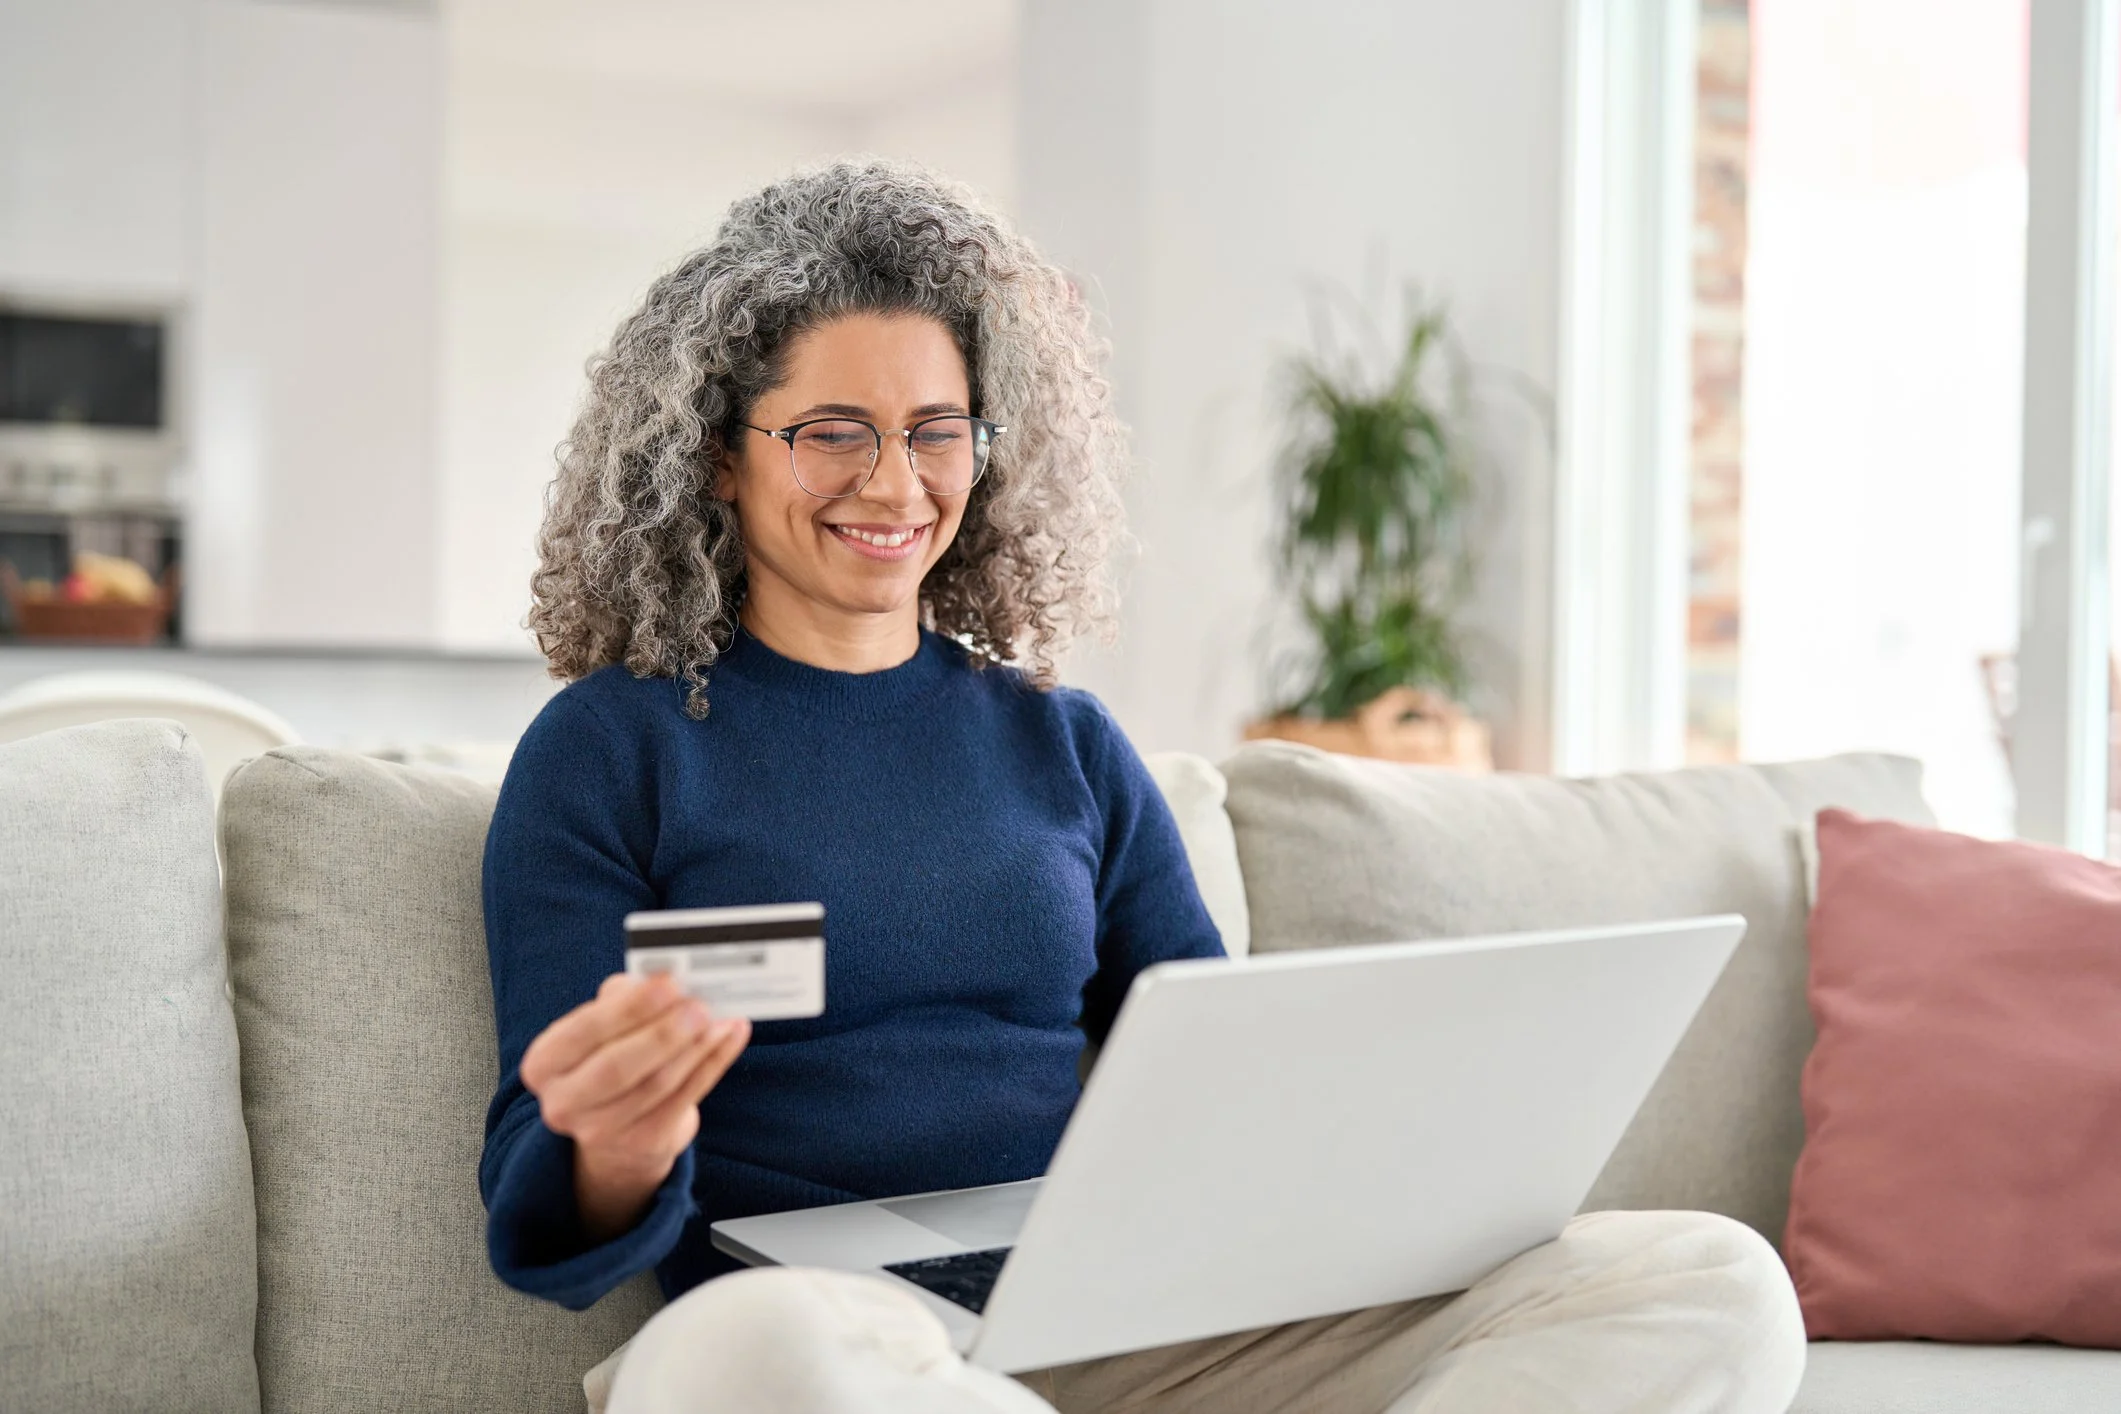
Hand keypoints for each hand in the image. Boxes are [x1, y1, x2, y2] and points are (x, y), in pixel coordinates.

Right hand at [518, 972, 749, 1240]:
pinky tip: (731, 1035)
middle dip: (662, 1034)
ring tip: (721, 1018)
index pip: (585, 1032)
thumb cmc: (612, 1053)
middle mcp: (563, 1103)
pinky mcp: (643, 1143)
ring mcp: (600, 1131)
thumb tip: (663, 977)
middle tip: (699, 1006)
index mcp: (545, 1063)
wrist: (617, 1126)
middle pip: (617, 1068)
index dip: (629, 1008)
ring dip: (697, 1047)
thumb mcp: (604, 1022)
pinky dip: (714, 1062)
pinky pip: (686, 1099)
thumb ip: (625, 996)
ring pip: (657, 1084)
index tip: (668, 983)